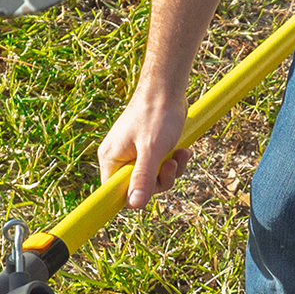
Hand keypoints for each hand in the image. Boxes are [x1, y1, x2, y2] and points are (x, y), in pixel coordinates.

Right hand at [97, 82, 191, 208]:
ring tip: (179, 153)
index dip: (132, 198)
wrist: (167, 89)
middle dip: (160, 180)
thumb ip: (143, 178)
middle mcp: (120, 158)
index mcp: (111, 159)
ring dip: (171, 170)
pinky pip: (161, 167)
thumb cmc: (157, 114)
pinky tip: (182, 150)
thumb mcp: (151, 150)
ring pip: (154, 178)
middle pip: (139, 188)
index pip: (115, 193)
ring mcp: (134, 154)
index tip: (146, 196)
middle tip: (170, 164)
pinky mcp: (149, 149)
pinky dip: (174, 161)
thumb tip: (134, 205)